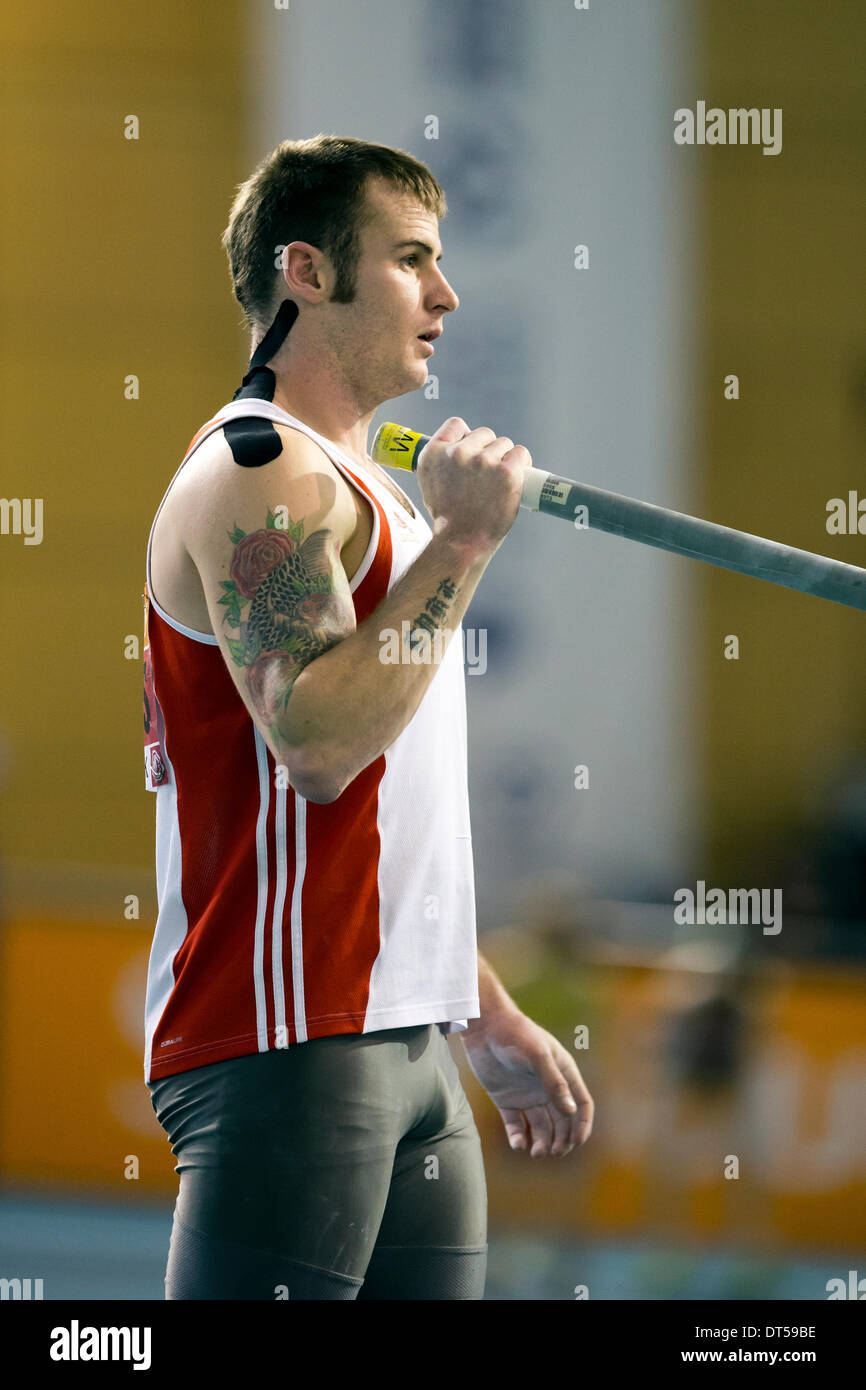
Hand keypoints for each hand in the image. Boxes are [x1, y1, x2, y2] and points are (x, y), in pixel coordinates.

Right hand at [417, 416, 531, 558]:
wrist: (460, 543)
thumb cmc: (448, 518)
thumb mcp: (428, 483)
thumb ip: (440, 460)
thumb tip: (458, 445)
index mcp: (434, 453)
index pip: (456, 424)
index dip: (467, 436)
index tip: (472, 451)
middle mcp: (457, 452)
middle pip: (484, 434)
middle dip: (488, 450)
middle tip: (488, 475)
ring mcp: (483, 461)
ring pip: (504, 444)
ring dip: (505, 458)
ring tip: (499, 481)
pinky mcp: (506, 472)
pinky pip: (520, 453)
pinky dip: (521, 462)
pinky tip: (518, 474)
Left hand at [460, 1010, 593, 1156]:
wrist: (484, 1027)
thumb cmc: (515, 1035)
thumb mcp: (537, 1056)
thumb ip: (554, 1082)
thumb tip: (571, 1111)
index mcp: (563, 1073)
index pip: (581, 1104)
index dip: (583, 1124)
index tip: (577, 1142)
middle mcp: (548, 1087)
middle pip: (563, 1121)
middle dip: (562, 1139)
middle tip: (554, 1151)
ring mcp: (527, 1095)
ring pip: (541, 1127)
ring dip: (542, 1142)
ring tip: (536, 1152)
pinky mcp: (506, 1100)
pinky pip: (516, 1125)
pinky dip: (518, 1138)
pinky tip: (518, 1144)